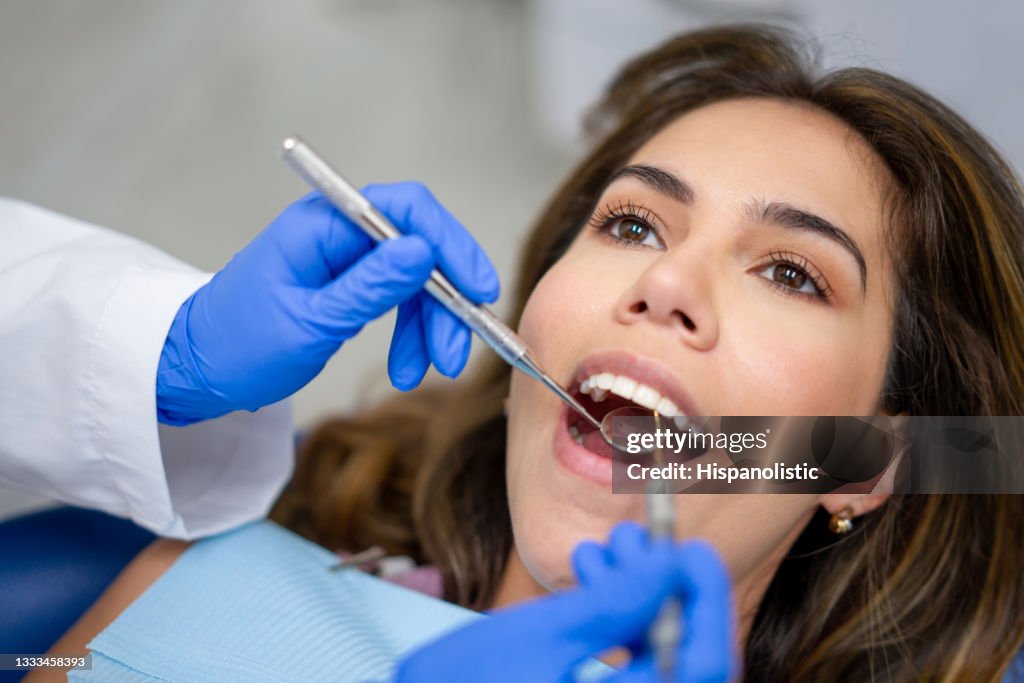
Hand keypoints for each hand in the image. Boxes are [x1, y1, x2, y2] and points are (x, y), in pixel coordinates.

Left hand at [156, 183, 498, 424]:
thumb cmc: (238, 344)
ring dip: (432, 326)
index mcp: (323, 224)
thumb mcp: (310, 323)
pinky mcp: (350, 285)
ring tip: (427, 372)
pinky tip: (407, 368)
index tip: (478, 290)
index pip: (407, 210)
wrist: (197, 370)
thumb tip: (423, 251)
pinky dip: (412, 334)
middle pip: (420, 249)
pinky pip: (399, 300)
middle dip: (445, 302)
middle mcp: (340, 233)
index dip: (451, 245)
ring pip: (416, 280)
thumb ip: (369, 287)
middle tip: (454, 354)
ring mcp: (347, 259)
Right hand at [394, 522, 737, 682]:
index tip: (690, 545)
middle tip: (632, 537)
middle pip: (685, 655)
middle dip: (661, 586)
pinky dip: (612, 618)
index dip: (709, 597)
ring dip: (633, 595)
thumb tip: (678, 560)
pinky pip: (625, 663)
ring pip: (654, 654)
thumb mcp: (542, 634)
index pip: (709, 661)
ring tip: (596, 550)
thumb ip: (618, 600)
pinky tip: (583, 576)